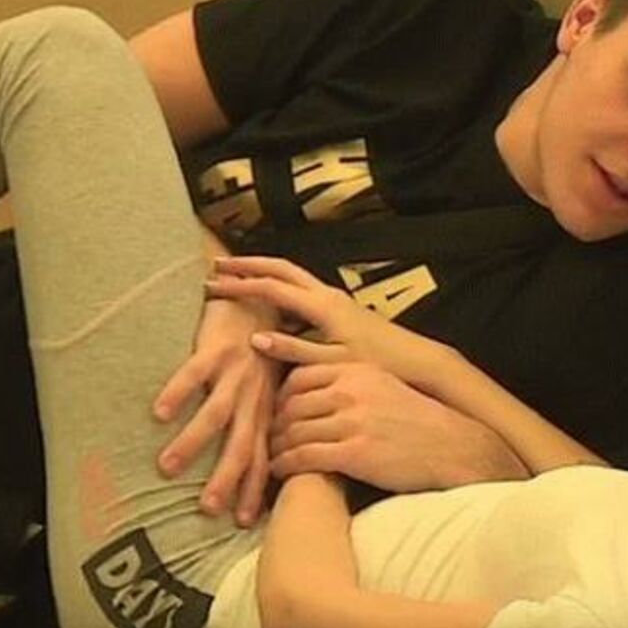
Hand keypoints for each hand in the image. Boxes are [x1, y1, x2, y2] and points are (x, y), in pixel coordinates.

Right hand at [151, 295, 279, 525]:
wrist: (258, 299)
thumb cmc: (259, 351)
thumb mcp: (266, 390)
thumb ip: (256, 424)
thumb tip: (243, 470)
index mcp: (266, 410)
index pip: (262, 456)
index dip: (253, 488)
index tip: (242, 522)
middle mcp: (255, 396)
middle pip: (242, 444)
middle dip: (227, 478)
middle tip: (207, 508)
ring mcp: (237, 373)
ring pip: (216, 414)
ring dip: (193, 442)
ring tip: (167, 468)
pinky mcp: (218, 349)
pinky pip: (194, 374)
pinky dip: (178, 393)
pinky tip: (158, 413)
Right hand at [204, 256, 451, 388]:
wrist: (416, 359)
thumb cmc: (376, 363)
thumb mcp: (331, 362)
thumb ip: (294, 351)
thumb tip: (255, 340)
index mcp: (322, 305)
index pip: (272, 287)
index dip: (240, 285)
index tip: (211, 286)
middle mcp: (328, 294)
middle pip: (281, 268)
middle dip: (248, 264)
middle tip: (217, 265)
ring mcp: (335, 298)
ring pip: (293, 274)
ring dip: (264, 271)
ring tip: (236, 274)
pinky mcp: (340, 307)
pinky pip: (302, 288)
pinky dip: (280, 286)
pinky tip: (268, 300)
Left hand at [267, 357, 527, 490]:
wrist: (451, 448)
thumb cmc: (419, 420)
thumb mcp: (385, 386)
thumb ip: (352, 382)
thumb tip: (318, 388)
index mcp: (358, 370)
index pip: (301, 376)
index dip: (282, 396)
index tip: (277, 411)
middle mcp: (351, 391)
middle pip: (291, 405)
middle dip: (274, 424)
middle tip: (268, 439)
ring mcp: (351, 422)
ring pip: (292, 432)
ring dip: (276, 448)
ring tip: (271, 458)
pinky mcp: (353, 453)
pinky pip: (303, 457)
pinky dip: (285, 466)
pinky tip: (281, 472)